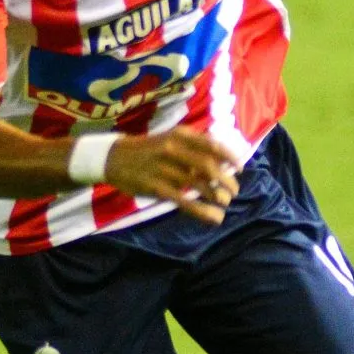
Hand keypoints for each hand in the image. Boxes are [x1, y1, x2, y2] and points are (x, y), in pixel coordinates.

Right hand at [104, 128, 241, 224]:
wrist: (113, 157)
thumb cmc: (147, 149)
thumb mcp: (169, 139)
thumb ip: (193, 147)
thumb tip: (222, 161)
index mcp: (179, 135)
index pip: (212, 145)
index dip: (230, 157)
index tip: (240, 168)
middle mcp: (173, 150)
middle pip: (209, 167)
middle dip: (226, 181)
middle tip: (233, 191)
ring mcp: (164, 170)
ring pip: (199, 185)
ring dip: (217, 196)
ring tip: (224, 203)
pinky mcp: (157, 189)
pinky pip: (185, 202)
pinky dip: (203, 211)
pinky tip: (215, 218)